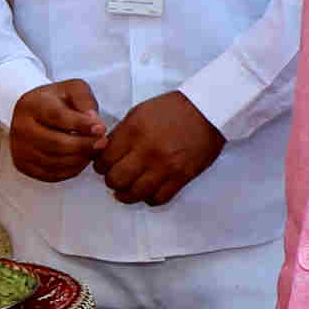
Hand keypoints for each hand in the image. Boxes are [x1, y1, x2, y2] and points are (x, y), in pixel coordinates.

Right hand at [8, 79, 108, 181]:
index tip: (101, 128)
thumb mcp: (72, 89)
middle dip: (84, 145)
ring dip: (80, 158)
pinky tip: (81, 159)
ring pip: (55, 161)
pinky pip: (52, 174)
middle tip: (102, 143)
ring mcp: (20, 149)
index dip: (81, 124)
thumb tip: (93, 122)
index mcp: (31, 104)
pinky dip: (71, 170)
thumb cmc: (56, 101)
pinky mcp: (23, 165)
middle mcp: (20, 127)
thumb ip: (84, 100)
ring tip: (94, 149)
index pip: (57, 117)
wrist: (34, 114)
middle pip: (56, 143)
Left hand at [96, 92, 226, 205]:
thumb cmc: (173, 109)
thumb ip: (121, 133)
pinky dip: (148, 198)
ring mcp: (164, 167)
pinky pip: (157, 198)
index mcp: (133, 131)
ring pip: (134, 193)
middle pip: (116, 180)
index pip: (104, 159)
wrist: (207, 111)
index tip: (104, 166)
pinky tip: (147, 191)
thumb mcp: (139, 112)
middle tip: (115, 177)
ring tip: (126, 190)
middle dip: (111, 181)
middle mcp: (147, 151)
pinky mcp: (180, 177)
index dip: (100, 165)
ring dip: (126, 194)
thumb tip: (106, 152)